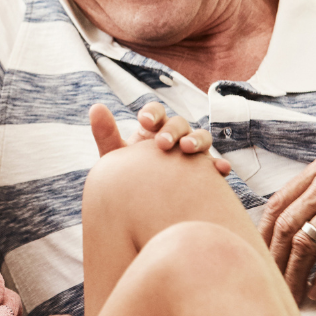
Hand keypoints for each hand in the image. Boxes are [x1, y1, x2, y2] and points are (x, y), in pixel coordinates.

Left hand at [90, 101, 230, 175]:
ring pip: (200, 138)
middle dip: (172, 130)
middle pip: (179, 123)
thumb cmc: (127, 178)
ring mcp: (192, 154)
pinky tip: (219, 170)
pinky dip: (219, 165)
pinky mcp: (205, 173)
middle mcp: (174, 138)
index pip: (156, 113)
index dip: (153, 113)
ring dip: (197, 140)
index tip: (144, 121)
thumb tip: (95, 106)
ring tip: (187, 150)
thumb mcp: (115, 157)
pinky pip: (216, 167)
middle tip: (162, 144)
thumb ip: (106, 134)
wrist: (143, 208)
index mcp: (152, 130)